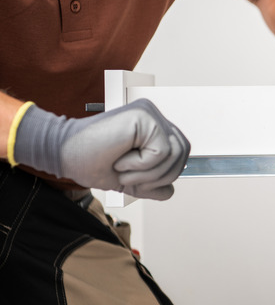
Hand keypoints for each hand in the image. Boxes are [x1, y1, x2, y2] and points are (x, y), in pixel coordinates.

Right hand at [13, 99, 189, 199]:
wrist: (62, 154)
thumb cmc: (90, 162)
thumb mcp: (127, 180)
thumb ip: (150, 184)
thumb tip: (170, 191)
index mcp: (152, 128)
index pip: (180, 154)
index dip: (163, 175)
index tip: (133, 179)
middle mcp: (154, 116)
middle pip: (183, 154)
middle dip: (159, 177)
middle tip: (128, 178)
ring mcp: (150, 113)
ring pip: (175, 154)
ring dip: (148, 173)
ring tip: (123, 168)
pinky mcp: (144, 115)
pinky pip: (161, 152)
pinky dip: (141, 165)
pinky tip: (120, 159)